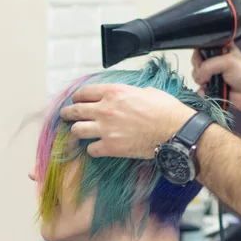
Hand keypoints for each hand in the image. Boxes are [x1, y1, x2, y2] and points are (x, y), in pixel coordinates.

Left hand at [60, 84, 195, 158]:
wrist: (175, 131)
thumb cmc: (166, 110)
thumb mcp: (147, 91)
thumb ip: (131, 93)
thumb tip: (130, 97)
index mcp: (114, 92)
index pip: (84, 93)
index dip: (77, 97)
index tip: (76, 101)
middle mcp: (106, 109)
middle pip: (75, 111)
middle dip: (68, 114)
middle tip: (66, 116)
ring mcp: (106, 129)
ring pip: (77, 130)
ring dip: (77, 131)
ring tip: (77, 134)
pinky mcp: (111, 147)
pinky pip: (91, 149)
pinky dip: (92, 149)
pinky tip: (97, 148)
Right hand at [192, 44, 240, 119]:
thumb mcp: (228, 62)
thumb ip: (208, 66)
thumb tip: (197, 77)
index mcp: (222, 49)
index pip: (204, 47)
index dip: (199, 53)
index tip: (200, 60)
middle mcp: (217, 61)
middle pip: (198, 62)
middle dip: (198, 68)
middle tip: (206, 73)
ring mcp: (214, 75)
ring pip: (197, 76)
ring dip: (200, 80)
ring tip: (207, 83)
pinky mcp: (213, 88)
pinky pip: (200, 88)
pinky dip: (201, 91)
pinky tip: (205, 92)